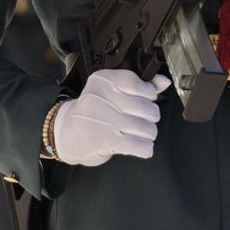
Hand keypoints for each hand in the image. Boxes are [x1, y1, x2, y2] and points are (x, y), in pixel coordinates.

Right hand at [52, 69, 170, 166]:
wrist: (65, 133)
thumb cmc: (92, 112)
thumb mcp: (111, 92)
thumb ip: (140, 86)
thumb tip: (163, 81)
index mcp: (103, 80)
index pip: (139, 84)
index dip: (148, 95)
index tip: (145, 100)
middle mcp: (101, 98)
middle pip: (147, 109)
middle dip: (150, 118)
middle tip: (141, 120)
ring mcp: (103, 120)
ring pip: (146, 128)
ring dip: (148, 134)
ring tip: (139, 134)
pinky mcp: (105, 140)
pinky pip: (139, 145)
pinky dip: (145, 148)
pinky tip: (141, 147)